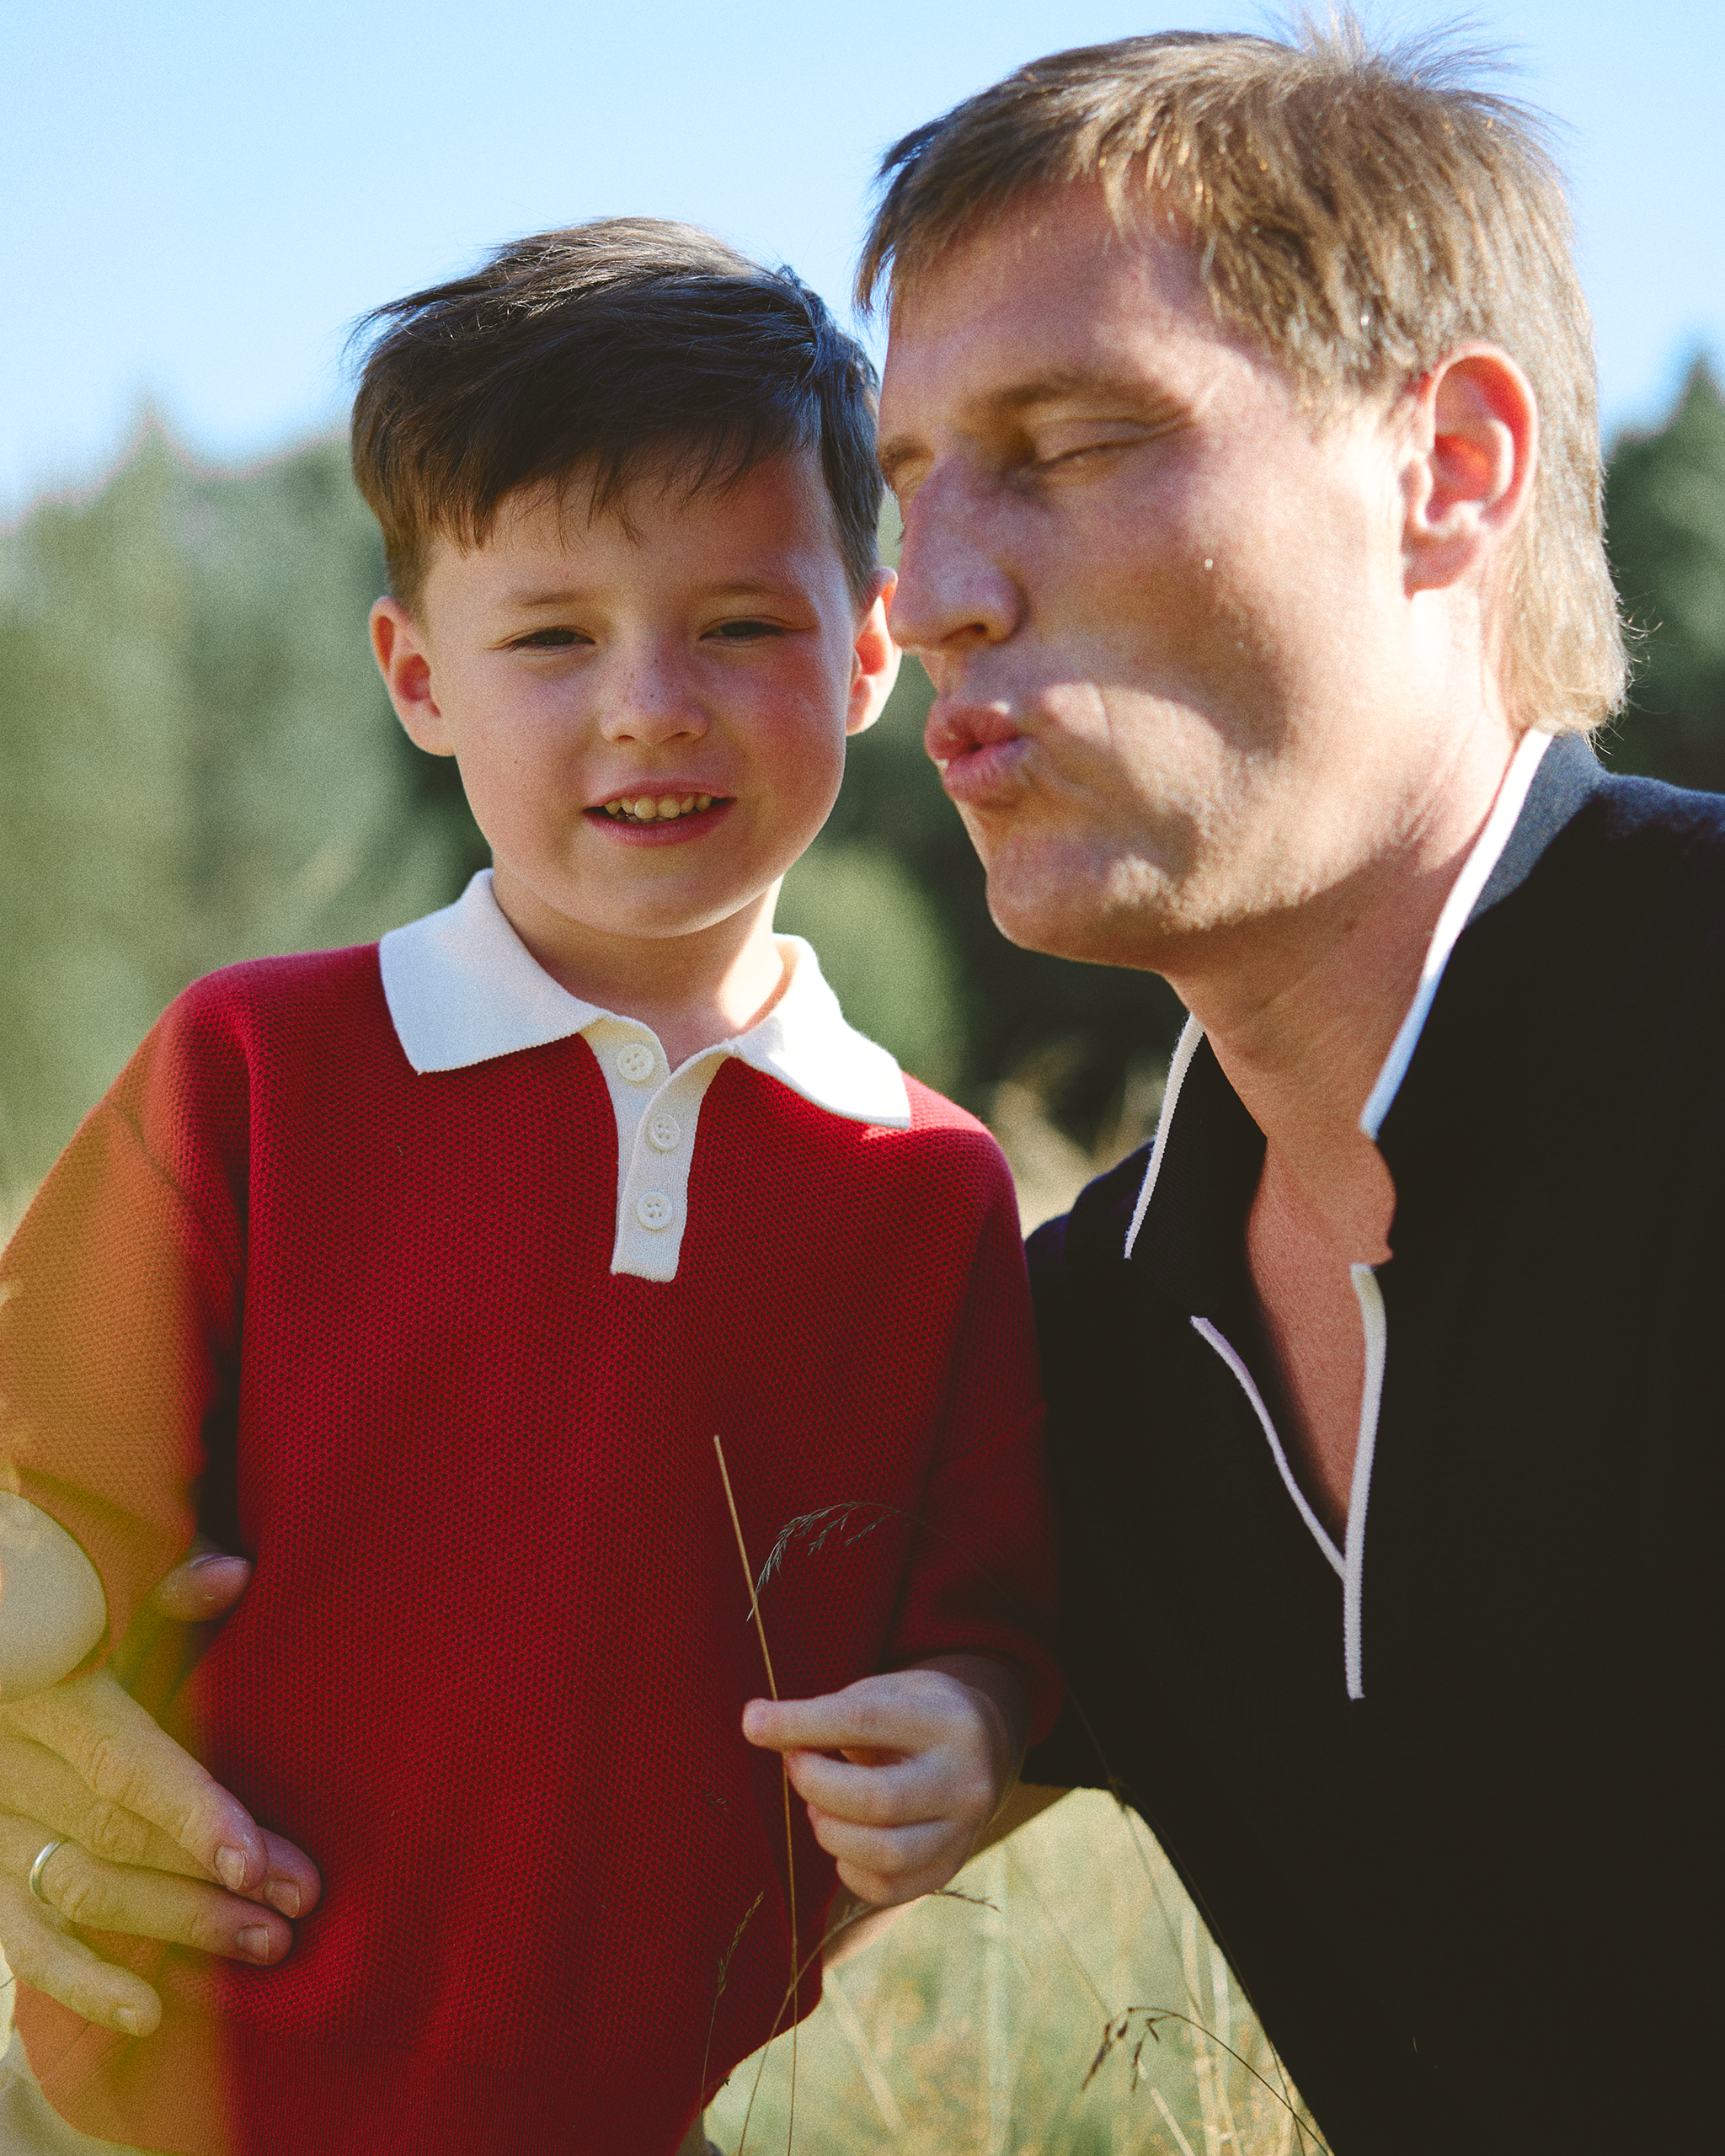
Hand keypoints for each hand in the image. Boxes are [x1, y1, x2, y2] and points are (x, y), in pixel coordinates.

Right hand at [0, 1548, 319, 2036]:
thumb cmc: (64, 1635)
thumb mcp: (103, 1611)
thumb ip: (165, 1602)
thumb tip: (235, 1573)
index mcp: (52, 1693)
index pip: (127, 1765)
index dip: (193, 1813)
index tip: (257, 1862)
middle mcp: (12, 1763)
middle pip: (118, 1836)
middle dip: (214, 1876)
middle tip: (304, 1898)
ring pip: (83, 1891)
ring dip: (177, 1924)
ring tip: (269, 1943)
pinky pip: (23, 1941)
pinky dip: (81, 1981)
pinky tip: (150, 2011)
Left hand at [742, 1655, 1025, 1905]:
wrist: (983, 1747)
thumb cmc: (911, 1713)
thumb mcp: (884, 1693)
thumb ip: (831, 1712)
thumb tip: (758, 1727)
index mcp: (947, 1721)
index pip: (864, 1722)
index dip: (801, 1724)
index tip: (752, 1722)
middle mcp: (966, 1780)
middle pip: (877, 1799)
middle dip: (816, 1784)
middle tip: (794, 1764)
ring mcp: (963, 1831)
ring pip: (885, 1853)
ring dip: (830, 1831)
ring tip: (817, 1806)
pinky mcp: (948, 1869)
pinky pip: (888, 1888)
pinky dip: (848, 1869)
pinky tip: (840, 1840)